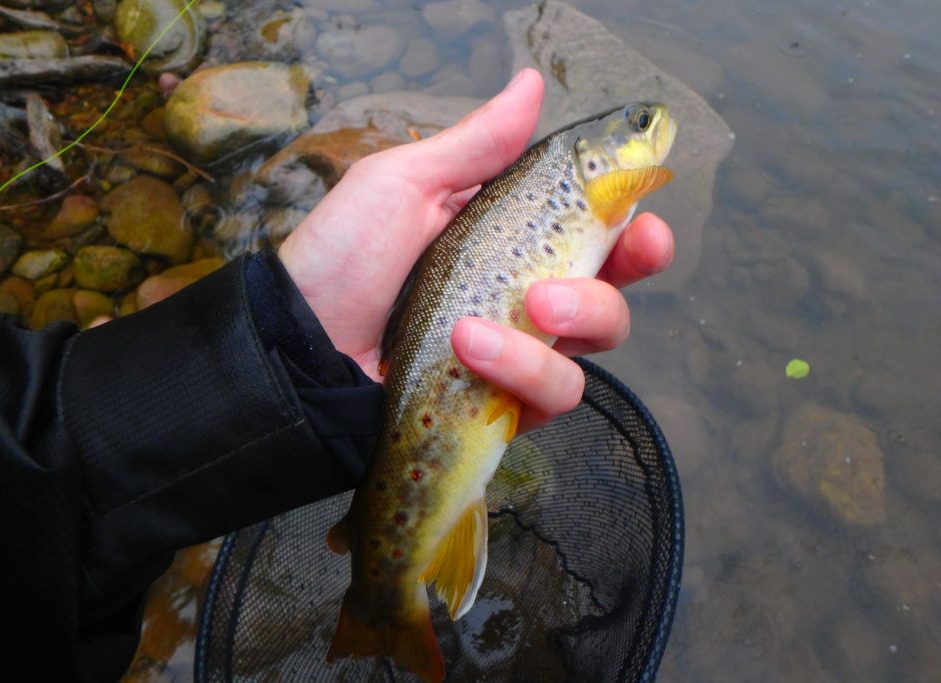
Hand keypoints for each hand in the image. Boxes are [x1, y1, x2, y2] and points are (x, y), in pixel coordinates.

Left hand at [278, 68, 673, 431]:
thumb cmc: (342, 258)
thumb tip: (529, 84)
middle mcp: (526, 296)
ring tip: (497, 316)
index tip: (640, 210)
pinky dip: (523, 372)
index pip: (596, 228)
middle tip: (619, 251)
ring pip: (594, 346)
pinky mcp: (506, 402)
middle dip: (630, 268)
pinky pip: (556, 395)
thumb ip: (476, 146)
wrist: (299, 347)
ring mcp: (519, 353)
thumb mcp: (404, 185)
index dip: (633, 219)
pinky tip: (470, 352)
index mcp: (511, 239)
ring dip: (567, 323)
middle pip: (615, 288)